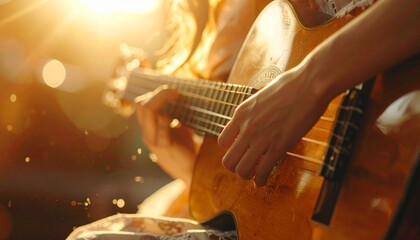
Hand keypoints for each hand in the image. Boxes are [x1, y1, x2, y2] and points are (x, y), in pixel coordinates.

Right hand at [136, 86, 200, 185]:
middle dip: (159, 93)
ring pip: (147, 111)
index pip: (141, 104)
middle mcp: (147, 132)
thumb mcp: (179, 127)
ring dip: (163, 99)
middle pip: (141, 105)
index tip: (174, 91)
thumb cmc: (185, 147)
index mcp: (149, 127)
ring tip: (178, 97)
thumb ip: (177, 113)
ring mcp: (153, 140)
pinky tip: (175, 115)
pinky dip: (166, 118)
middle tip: (176, 92)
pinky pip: (160, 128)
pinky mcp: (164, 146)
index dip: (156, 93)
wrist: (192, 170)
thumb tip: (184, 94)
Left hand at [218, 65, 329, 185]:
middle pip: (228, 160)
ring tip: (254, 174)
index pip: (222, 141)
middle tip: (246, 166)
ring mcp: (261, 138)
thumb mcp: (260, 97)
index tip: (241, 150)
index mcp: (241, 114)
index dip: (230, 149)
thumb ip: (253, 113)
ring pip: (242, 170)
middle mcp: (247, 128)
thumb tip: (255, 120)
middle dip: (235, 167)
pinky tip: (263, 181)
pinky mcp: (279, 146)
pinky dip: (261, 180)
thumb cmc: (290, 86)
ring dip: (247, 175)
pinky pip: (262, 171)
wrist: (309, 84)